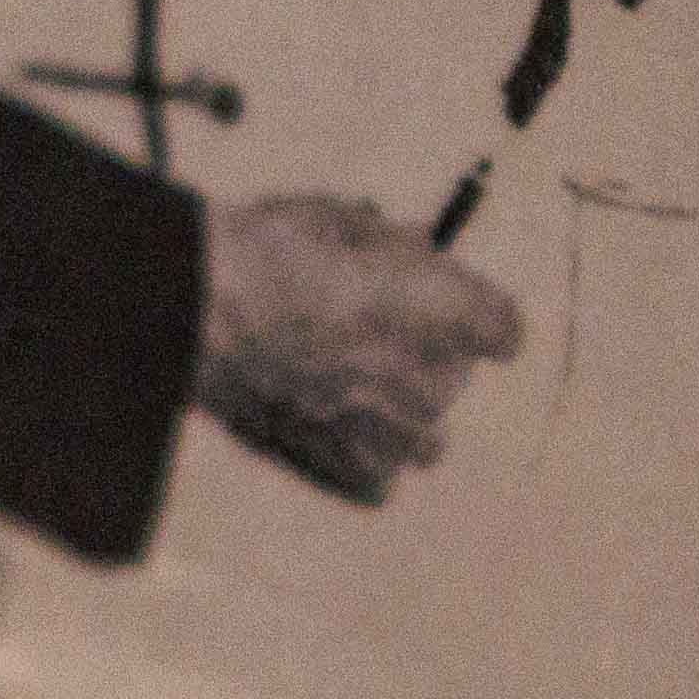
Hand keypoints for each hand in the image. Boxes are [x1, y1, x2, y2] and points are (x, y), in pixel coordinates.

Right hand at [195, 191, 526, 506]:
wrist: (195, 310)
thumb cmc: (267, 252)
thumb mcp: (338, 219)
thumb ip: (390, 244)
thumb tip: (416, 249)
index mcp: (448, 312)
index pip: (503, 329)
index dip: (473, 311)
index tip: (445, 300)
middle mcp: (432, 383)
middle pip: (454, 378)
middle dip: (420, 353)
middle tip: (360, 326)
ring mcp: (390, 436)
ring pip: (425, 440)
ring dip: (398, 414)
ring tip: (339, 382)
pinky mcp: (342, 471)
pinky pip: (377, 479)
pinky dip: (358, 457)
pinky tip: (321, 422)